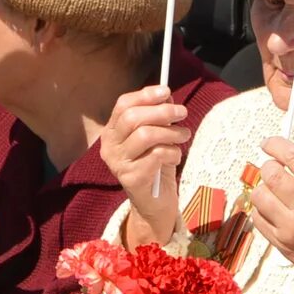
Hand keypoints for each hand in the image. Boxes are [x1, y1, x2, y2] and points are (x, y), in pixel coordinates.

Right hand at [97, 85, 194, 242]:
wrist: (154, 202)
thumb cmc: (155, 164)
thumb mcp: (157, 136)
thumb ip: (158, 116)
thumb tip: (167, 95)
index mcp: (112, 132)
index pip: (123, 105)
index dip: (145, 95)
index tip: (166, 91)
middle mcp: (109, 146)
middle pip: (133, 118)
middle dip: (162, 112)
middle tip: (183, 113)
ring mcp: (117, 163)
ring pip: (146, 135)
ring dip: (171, 132)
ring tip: (184, 136)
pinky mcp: (131, 178)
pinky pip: (157, 155)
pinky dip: (173, 152)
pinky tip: (175, 157)